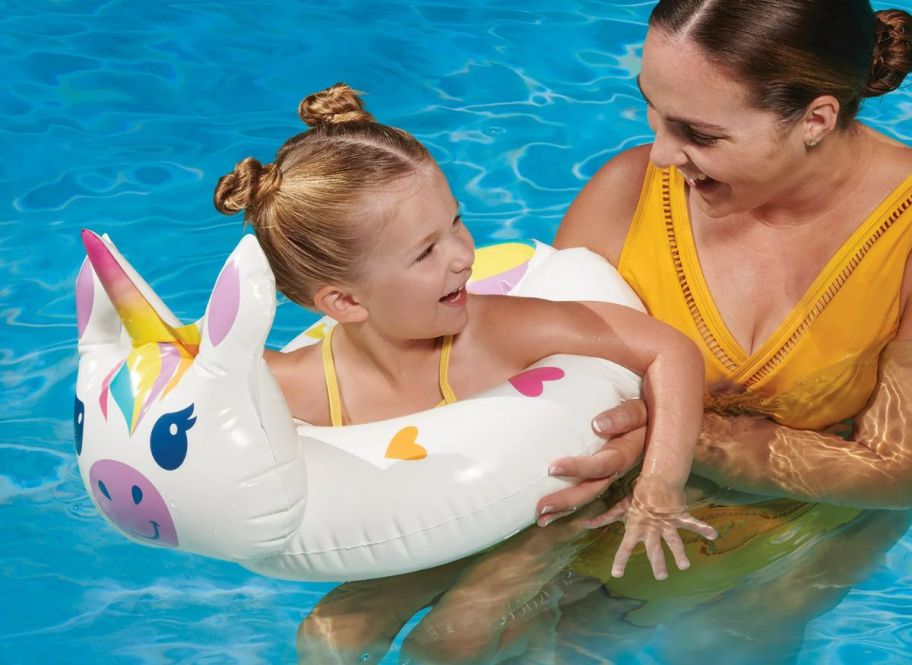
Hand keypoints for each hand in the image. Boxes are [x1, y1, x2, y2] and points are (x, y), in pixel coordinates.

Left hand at [536, 399, 647, 525]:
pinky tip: (554, 515)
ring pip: (590, 494)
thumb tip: (598, 424)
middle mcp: (619, 469)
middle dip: (567, 500)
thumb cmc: (644, 412)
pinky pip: (589, 492)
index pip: (602, 465)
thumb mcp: (640, 410)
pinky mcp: (606, 475)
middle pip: (593, 488)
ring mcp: (612, 475)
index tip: (553, 468)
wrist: (654, 422)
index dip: (579, 468)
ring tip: (542, 518)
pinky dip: (572, 506)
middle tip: (541, 508)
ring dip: (566, 507)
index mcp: (626, 452)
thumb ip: (624, 416)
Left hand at [585, 480, 717, 580]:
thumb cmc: (637, 495)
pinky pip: (692, 523)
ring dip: (678, 553)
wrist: (655, 478)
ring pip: (673, 540)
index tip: (616, 574)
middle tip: (660, 577)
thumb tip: (585, 523)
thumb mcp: (620, 507)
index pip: (625, 547)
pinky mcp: (679, 516)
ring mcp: (666, 523)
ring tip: (684, 566)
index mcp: (635, 527)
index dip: (620, 560)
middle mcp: (650, 528)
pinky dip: (702, 528)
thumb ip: (604, 518)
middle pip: (653, 548)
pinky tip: (713, 535)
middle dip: (657, 563)